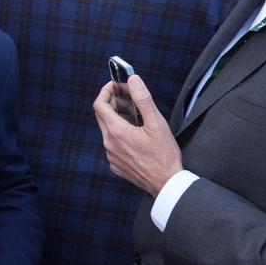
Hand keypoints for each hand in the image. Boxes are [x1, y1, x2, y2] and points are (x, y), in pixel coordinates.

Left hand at [94, 73, 184, 194]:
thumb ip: (143, 99)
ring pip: (107, 130)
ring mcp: (110, 155)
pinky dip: (120, 134)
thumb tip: (133, 80)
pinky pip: (112, 144)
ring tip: (137, 116)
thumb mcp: (157, 123)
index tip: (116, 85)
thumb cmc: (164, 155)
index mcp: (116, 131)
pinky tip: (136, 135)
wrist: (166, 184)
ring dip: (117, 119)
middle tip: (129, 98)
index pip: (99, 104)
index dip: (106, 91)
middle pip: (102, 116)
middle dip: (113, 103)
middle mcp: (108, 144)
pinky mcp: (115, 164)